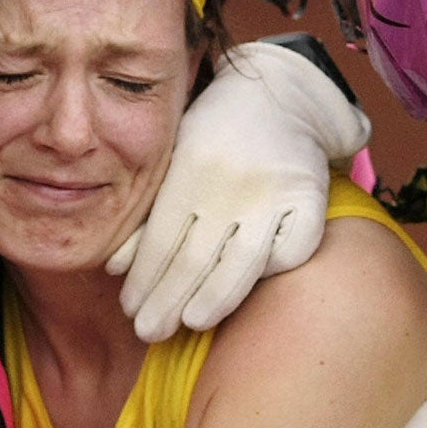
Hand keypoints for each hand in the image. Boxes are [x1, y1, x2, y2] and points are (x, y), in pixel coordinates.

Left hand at [111, 38, 371, 341]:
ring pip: (243, 263)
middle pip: (195, 259)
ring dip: (213, 300)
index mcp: (193, 167)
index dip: (144, 281)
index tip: (130, 309)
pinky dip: (272, 272)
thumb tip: (114, 270)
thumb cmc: (214, 133)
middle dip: (167, 303)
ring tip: (191, 322)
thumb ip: (146, 213)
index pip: (161, 241)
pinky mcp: (312, 198)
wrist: (281, 95)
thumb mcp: (173, 159)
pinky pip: (294, 249)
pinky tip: (249, 288)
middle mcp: (234, 182)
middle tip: (148, 332)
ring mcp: (277, 192)